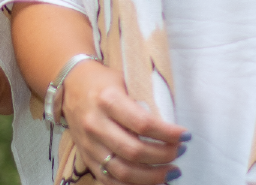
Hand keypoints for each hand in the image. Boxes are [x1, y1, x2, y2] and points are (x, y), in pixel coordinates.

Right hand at [59, 58, 185, 184]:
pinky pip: (108, 180)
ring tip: (171, 173)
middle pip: (134, 151)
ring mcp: (89, 144)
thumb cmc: (103, 81)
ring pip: (122, 171)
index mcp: (107, 100)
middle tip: (180, 152)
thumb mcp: (124, 81)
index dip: (168, 133)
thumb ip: (144, 101)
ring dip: (151, 177)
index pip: (142, 124)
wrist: (70, 83)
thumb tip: (172, 126)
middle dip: (163, 156)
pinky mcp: (86, 157)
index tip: (186, 135)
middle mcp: (95, 124)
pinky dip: (131, 184)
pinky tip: (150, 182)